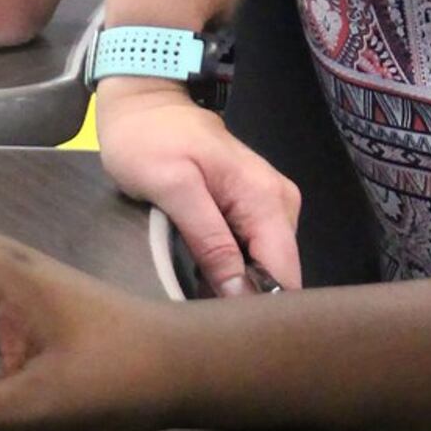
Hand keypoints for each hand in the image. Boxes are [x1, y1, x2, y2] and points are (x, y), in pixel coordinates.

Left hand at [97, 79, 302, 294]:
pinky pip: (255, 252)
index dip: (261, 306)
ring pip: (267, 266)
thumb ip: (209, 239)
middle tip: (202, 312)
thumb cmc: (150, 141)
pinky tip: (204, 275)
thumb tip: (240, 292)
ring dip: (238, 286)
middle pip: (279, 273)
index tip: (227, 328)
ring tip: (197, 293)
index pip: (285, 273)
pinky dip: (232, 268)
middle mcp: (280, 202)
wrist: (145, 102)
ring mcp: (270, 204)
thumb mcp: (172, 189)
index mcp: (265, 198)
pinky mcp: (254, 208)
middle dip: (247, 299)